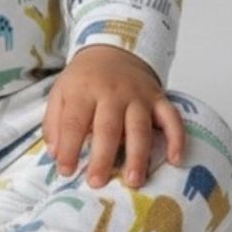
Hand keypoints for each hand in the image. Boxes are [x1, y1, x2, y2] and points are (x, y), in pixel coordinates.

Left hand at [43, 44, 184, 188]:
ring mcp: (138, 96)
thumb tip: (55, 154)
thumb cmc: (85, 79)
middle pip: (108, 128)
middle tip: (97, 182)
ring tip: (133, 181)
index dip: (69, 148)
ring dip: (137, 156)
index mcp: (84, 90)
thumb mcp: (61, 92)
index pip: (74, 122)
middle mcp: (112, 93)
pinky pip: (171, 118)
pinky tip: (175, 159)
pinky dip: (176, 138)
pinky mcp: (158, 98)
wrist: (113, 49)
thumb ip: (55, 122)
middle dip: (102, 157)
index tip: (65, 171)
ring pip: (139, 127)